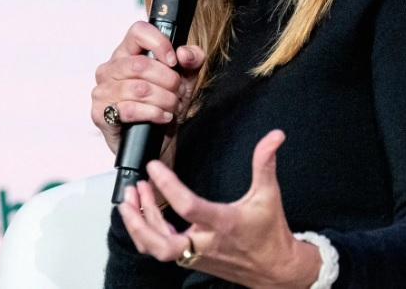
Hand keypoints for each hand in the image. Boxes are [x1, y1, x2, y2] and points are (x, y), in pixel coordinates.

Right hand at [91, 21, 204, 158]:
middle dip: (167, 80)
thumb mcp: (186, 78)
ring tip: (172, 105)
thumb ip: (192, 59)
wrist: (157, 140)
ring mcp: (102, 91)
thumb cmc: (165, 103)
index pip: (138, 31)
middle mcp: (110, 68)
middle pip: (140, 65)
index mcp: (127, 52)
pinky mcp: (100, 114)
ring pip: (138, 89)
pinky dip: (153, 113)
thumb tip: (184, 53)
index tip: (173, 61)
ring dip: (164, 99)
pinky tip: (162, 116)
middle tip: (177, 91)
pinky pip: (129, 109)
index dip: (159, 43)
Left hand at [118, 130, 321, 288]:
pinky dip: (148, 233)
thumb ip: (265, 163)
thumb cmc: (271, 233)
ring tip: (130, 199)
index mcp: (223, 223)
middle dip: (140, 219)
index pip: (188, 206)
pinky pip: (163, 250)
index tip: (154, 167)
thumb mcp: (269, 194)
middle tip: (131, 192)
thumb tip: (275, 136)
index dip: (168, 186)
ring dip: (139, 225)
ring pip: (157, 249)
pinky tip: (145, 214)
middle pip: (162, 242)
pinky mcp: (192, 260)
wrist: (275, 269)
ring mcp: (196, 254)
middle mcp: (206, 243)